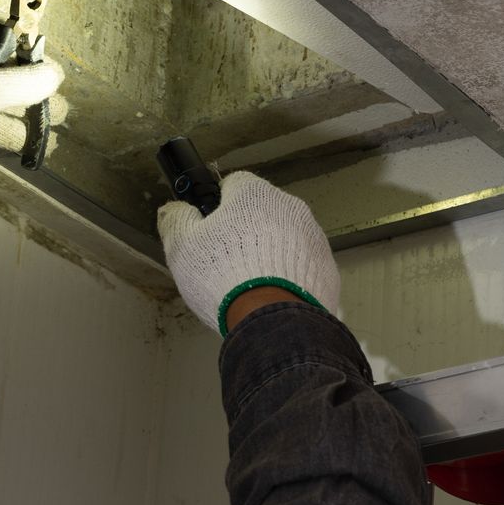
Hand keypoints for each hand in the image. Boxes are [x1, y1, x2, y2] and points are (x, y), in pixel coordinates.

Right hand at [158, 171, 338, 334]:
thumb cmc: (223, 273)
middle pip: (262, 212)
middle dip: (246, 232)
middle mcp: (290, 206)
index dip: (218, 206)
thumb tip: (175, 209)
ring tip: (253, 286)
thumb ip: (176, 220)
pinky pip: (303, 265)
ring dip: (271, 254)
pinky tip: (275, 297)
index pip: (234, 185)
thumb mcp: (183, 247)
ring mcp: (314, 237)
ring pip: (285, 238)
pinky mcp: (328, 268)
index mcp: (255, 193)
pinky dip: (291, 276)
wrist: (273, 319)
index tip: (209, 231)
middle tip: (227, 264)